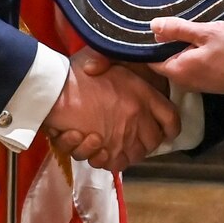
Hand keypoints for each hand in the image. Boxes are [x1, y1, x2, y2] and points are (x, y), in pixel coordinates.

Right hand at [42, 48, 177, 170]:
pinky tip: (97, 149)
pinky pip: (116, 165)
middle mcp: (138, 119)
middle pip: (154, 141)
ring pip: (136, 155)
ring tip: (111, 141)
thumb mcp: (100, 58)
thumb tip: (108, 70)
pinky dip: (108, 160)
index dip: (170, 127)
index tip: (167, 129)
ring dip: (127, 151)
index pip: (171, 118)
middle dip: (147, 140)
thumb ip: (112, 63)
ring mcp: (123, 138)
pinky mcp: (105, 152)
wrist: (52, 91)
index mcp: (142, 95)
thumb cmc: (74, 73)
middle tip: (133, 134)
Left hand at [149, 17, 223, 95]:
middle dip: (168, 43)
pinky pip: (191, 66)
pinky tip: (201, 43)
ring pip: (179, 62)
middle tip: (177, 25)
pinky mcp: (206, 82)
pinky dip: (192, 54)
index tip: (157, 27)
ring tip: (190, 31)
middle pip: (165, 59)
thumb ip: (178, 29)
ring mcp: (195, 83)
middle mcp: (182, 80)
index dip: (151, 42)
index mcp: (177, 69)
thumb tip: (153, 25)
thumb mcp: (205, 32)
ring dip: (182, 48)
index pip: (150, 58)